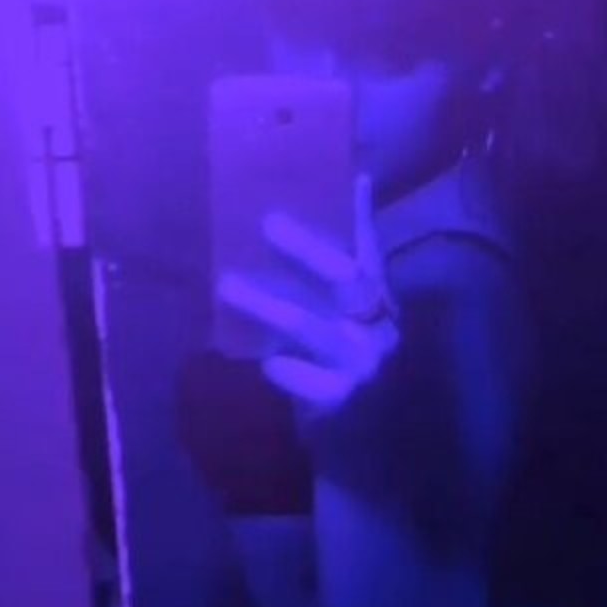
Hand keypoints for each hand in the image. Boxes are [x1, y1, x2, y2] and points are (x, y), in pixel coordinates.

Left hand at [217, 175, 398, 411]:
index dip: (335, 231)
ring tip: (227, 285)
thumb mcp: (361, 297)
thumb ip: (358, 243)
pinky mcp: (344, 401)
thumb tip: (360, 178)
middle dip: (305, 253)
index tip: (277, 216)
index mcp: (380, 298)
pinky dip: (291, 371)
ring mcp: (363, 365)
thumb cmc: (357, 350)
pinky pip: (316, 384)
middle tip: (264, 225)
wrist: (375, 428)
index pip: (361, 257)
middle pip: (345, 283)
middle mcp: (377, 327)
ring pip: (314, 328)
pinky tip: (268, 362)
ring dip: (269, 306)